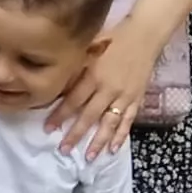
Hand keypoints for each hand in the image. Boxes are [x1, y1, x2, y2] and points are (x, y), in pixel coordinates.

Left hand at [47, 17, 158, 157]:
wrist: (143, 35)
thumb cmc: (112, 38)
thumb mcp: (88, 48)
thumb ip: (74, 66)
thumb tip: (56, 82)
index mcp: (94, 74)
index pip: (73, 100)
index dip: (60, 115)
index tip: (47, 128)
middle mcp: (108, 88)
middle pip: (89, 115)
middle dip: (76, 134)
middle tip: (63, 149)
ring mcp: (124, 96)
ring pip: (109, 123)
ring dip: (98, 141)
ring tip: (88, 157)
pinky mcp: (137, 99)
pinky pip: (128, 121)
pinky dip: (121, 135)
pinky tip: (113, 149)